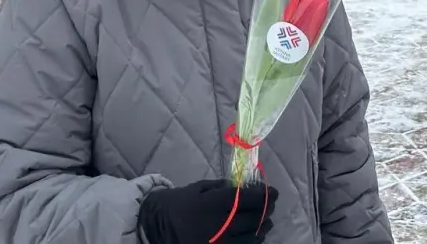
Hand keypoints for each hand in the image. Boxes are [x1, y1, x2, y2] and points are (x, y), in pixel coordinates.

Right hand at [138, 180, 278, 243]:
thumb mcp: (199, 188)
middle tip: (271, 205)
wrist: (153, 228)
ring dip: (262, 228)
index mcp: (214, 204)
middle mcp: (219, 225)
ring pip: (251, 237)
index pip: (249, 199)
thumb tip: (246, 188)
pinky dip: (251, 242)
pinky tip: (254, 237)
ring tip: (265, 222)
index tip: (273, 191)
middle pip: (254, 218)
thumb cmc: (178, 203)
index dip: (266, 195)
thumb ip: (223, 187)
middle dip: (267, 210)